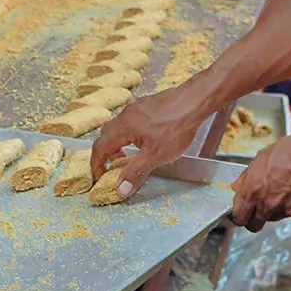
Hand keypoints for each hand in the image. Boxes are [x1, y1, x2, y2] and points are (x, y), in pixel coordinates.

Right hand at [91, 85, 212, 199]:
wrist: (194, 101)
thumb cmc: (176, 126)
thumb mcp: (155, 156)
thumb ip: (136, 172)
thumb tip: (120, 189)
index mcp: (122, 127)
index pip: (99, 148)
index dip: (97, 165)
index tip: (100, 177)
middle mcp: (125, 115)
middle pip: (106, 136)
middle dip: (106, 155)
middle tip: (114, 169)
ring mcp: (136, 108)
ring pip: (119, 128)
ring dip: (119, 144)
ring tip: (130, 156)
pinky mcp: (147, 105)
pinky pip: (131, 122)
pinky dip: (131, 135)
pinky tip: (147, 141)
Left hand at [229, 130, 290, 231]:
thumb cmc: (289, 151)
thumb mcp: (260, 158)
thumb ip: (246, 178)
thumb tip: (238, 188)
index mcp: (253, 191)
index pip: (239, 217)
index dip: (239, 215)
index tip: (242, 212)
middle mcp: (267, 205)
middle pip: (255, 225)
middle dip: (255, 219)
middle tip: (259, 206)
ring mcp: (286, 210)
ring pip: (274, 217)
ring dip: (275, 209)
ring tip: (283, 189)